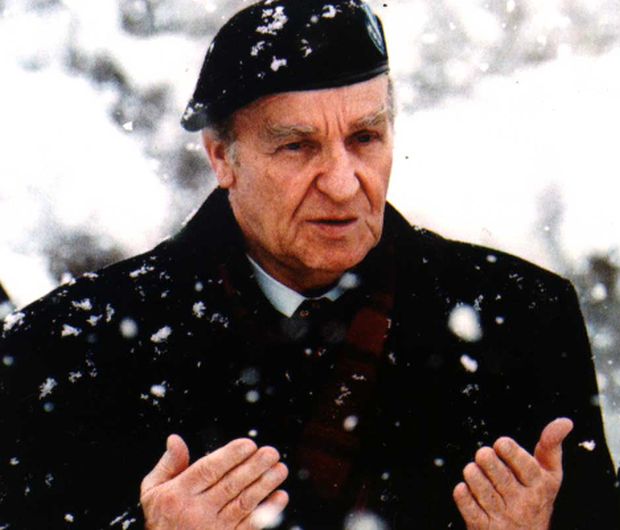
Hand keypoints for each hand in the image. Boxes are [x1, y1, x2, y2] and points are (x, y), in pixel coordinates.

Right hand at [140, 435, 288, 529]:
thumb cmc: (161, 519)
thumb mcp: (152, 492)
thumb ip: (168, 465)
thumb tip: (175, 439)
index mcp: (178, 494)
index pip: (208, 471)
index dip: (230, 456)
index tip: (249, 444)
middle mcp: (195, 512)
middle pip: (230, 485)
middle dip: (254, 467)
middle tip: (272, 452)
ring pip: (243, 504)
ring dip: (265, 486)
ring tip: (281, 469)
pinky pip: (250, 526)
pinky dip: (267, 511)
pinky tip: (280, 496)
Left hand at [453, 417, 573, 529]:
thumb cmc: (534, 497)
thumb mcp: (549, 475)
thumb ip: (551, 446)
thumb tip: (565, 421)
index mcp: (540, 486)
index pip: (525, 465)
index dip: (508, 449)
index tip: (501, 443)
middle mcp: (524, 504)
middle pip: (499, 475)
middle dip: (485, 458)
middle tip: (483, 456)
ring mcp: (504, 518)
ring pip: (481, 488)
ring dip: (472, 473)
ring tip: (473, 471)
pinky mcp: (484, 528)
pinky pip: (468, 507)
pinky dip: (462, 494)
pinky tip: (465, 489)